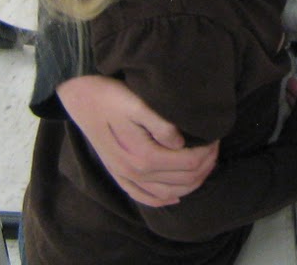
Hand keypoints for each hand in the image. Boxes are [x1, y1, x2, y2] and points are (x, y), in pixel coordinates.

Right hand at [57, 75, 217, 205]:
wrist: (81, 99)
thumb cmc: (112, 97)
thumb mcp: (139, 104)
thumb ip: (162, 125)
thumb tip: (181, 142)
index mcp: (143, 156)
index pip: (189, 163)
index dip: (208, 152)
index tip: (216, 137)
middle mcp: (135, 173)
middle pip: (183, 180)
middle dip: (205, 166)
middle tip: (215, 148)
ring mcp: (125, 177)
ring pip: (168, 193)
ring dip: (191, 182)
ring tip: (204, 165)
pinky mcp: (119, 176)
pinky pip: (145, 198)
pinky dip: (164, 198)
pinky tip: (176, 194)